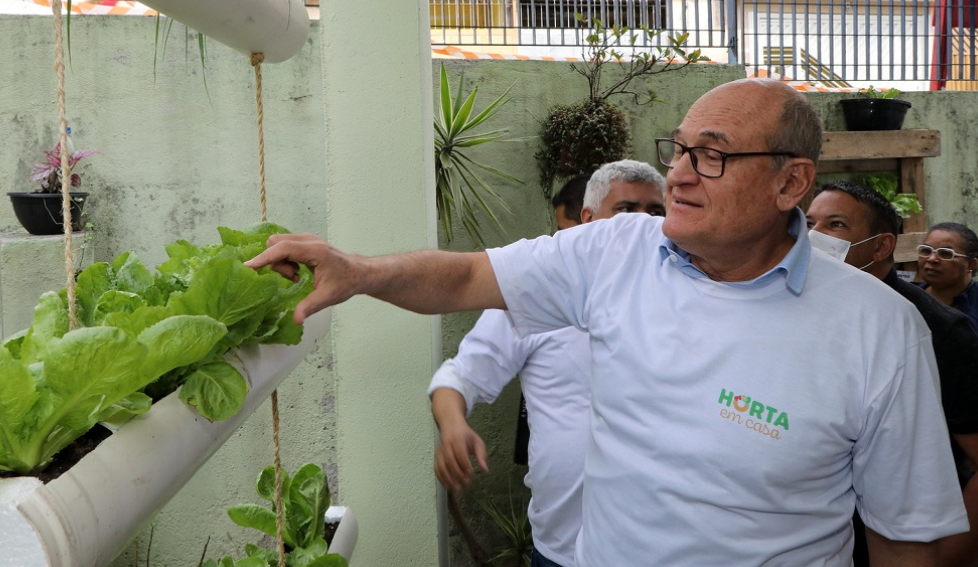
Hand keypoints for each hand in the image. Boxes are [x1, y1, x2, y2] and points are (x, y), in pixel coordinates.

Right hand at [244, 233, 359, 323]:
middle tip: (292, 277)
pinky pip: (285, 246)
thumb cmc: (346, 283)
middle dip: (276, 261)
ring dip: (280, 260)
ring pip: (279, 243)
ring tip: (296, 275)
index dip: (264, 257)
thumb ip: (310, 306)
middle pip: (276, 243)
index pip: (283, 248)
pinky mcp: (305, 242)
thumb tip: (296, 320)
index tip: (249, 267)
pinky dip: (285, 258)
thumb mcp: (328, 297)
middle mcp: (309, 240)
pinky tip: (297, 271)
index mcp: (314, 251)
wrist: (359, 273)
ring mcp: (307, 239)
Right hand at [435, 418, 488, 491]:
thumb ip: (481, 455)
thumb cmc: (466, 435)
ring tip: (457, 489)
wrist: (450, 425)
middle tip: (466, 484)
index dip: (465, 464)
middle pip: (450, 461)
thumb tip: (485, 470)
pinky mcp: (437, 457)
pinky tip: (448, 486)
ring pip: (441, 466)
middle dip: (457, 474)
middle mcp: (447, 445)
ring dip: (448, 479)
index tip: (471, 474)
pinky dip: (441, 479)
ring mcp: (440, 452)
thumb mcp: (477, 441)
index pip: (460, 453)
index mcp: (458, 439)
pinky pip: (437, 469)